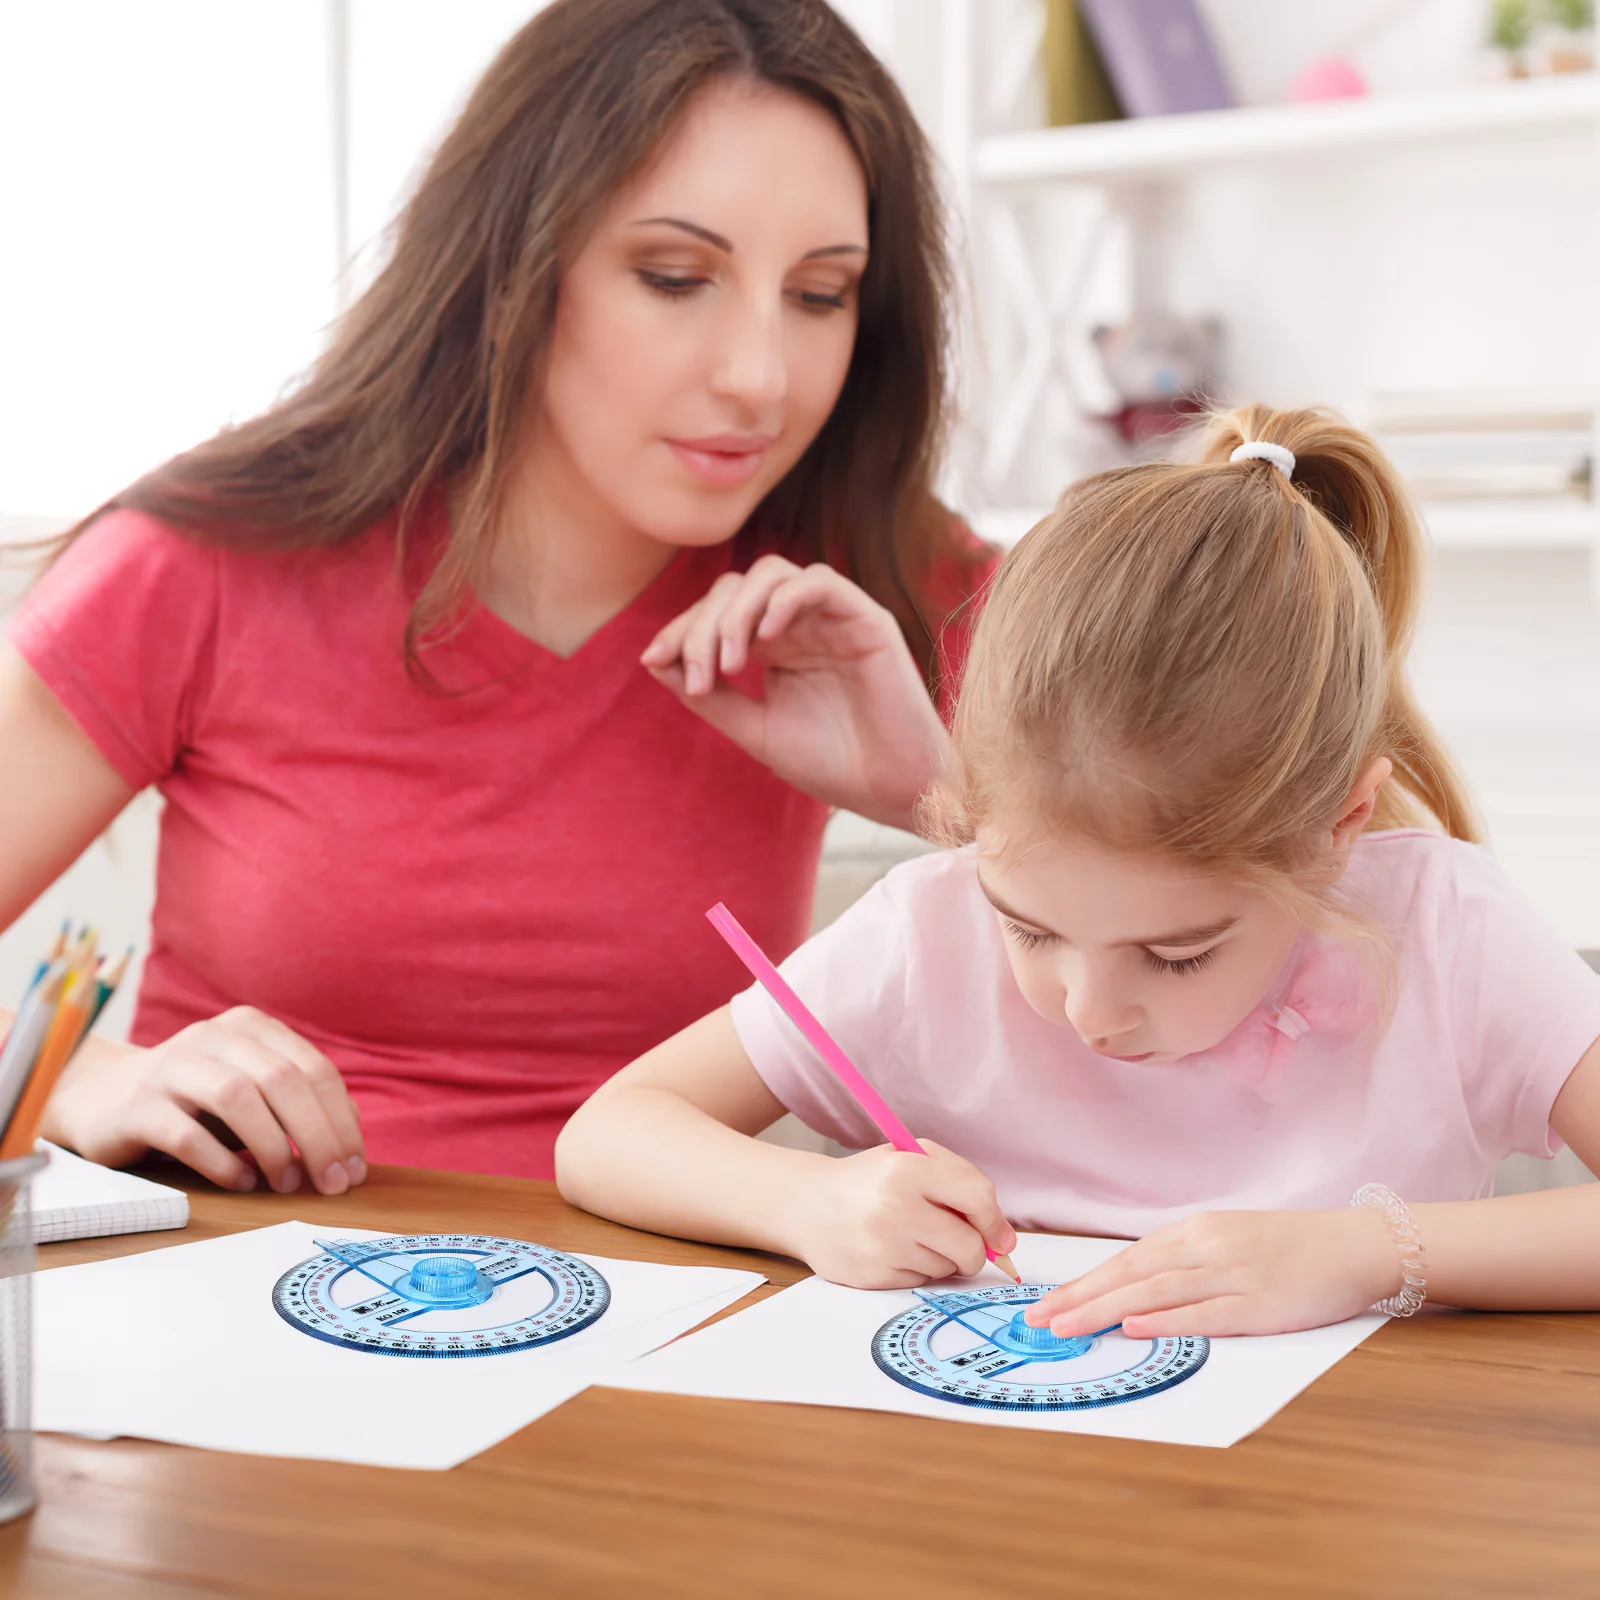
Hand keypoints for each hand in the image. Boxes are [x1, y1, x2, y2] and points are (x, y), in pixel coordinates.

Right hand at [42, 1006, 366, 1196]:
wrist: (104, 1099)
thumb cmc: (195, 1100)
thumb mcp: (253, 1091)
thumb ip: (300, 1103)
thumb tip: (351, 1131)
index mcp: (251, 1027)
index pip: (314, 1069)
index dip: (341, 1120)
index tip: (353, 1167)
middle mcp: (213, 1036)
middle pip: (283, 1080)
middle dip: (317, 1136)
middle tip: (332, 1182)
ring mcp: (172, 1067)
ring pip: (238, 1098)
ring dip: (272, 1147)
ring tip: (287, 1183)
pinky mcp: (137, 1106)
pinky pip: (187, 1134)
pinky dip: (223, 1163)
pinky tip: (243, 1183)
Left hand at [640, 555, 948, 829]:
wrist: (891, 789)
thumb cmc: (831, 764)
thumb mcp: (755, 730)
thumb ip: (709, 697)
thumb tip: (655, 661)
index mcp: (773, 647)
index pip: (717, 612)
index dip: (682, 629)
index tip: (655, 660)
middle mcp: (799, 624)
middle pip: (735, 588)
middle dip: (704, 625)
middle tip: (702, 677)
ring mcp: (831, 617)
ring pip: (771, 575)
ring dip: (738, 612)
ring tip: (731, 662)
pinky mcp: (865, 619)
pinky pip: (818, 582)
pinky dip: (784, 598)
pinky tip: (766, 636)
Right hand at [784, 1139, 1016, 1288]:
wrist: (807, 1204)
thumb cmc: (870, 1180)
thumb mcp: (910, 1158)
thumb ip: (962, 1184)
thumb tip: (1005, 1241)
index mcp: (908, 1169)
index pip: (978, 1197)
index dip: (995, 1220)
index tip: (997, 1233)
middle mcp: (895, 1208)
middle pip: (969, 1246)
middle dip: (973, 1249)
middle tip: (956, 1239)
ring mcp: (883, 1245)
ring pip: (948, 1268)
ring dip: (943, 1258)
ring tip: (913, 1236)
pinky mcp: (874, 1275)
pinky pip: (922, 1282)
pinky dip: (918, 1270)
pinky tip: (893, 1251)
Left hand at [1025, 1208, 1401, 1339]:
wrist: (1354, 1245)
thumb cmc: (1290, 1248)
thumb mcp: (1227, 1241)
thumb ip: (1184, 1262)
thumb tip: (1136, 1291)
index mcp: (1195, 1232)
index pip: (1126, 1260)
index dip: (1084, 1283)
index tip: (1047, 1302)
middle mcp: (1205, 1248)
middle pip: (1129, 1274)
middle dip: (1079, 1298)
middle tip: (1038, 1319)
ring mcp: (1230, 1275)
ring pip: (1154, 1293)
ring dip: (1104, 1310)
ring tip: (1067, 1327)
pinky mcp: (1258, 1304)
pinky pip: (1203, 1313)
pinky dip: (1165, 1321)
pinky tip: (1134, 1327)